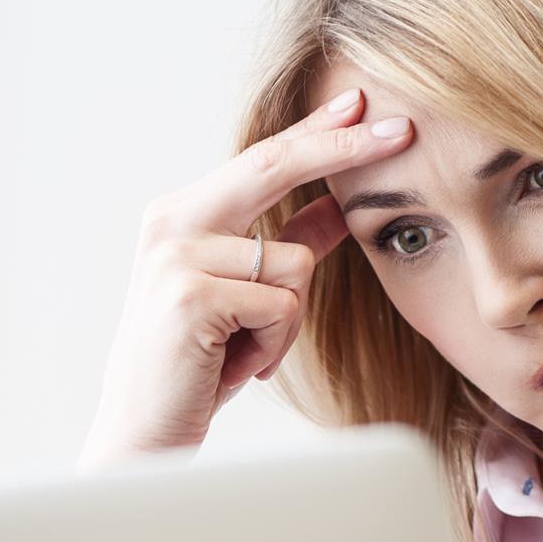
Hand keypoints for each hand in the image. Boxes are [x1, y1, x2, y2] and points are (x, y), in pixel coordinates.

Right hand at [76, 86, 412, 472]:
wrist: (140, 438)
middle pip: (274, 168)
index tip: (362, 103)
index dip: (317, 131)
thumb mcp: (244, 299)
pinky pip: (283, 306)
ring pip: (294, 262)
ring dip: (288, 321)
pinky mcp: (191, 296)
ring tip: (242, 353)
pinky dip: (274, 346)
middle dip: (342, 149)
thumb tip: (337, 205)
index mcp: (179, 215)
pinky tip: (232, 367)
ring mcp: (176, 257)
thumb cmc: (194, 369)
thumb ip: (284, 243)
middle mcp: (171, 224)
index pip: (260, 160)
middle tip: (402, 129)